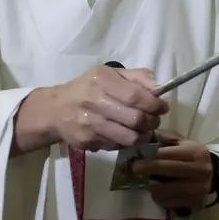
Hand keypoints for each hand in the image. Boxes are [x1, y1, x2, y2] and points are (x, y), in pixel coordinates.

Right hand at [13, 65, 168, 153]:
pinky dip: (126, 142)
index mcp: (102, 80)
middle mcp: (94, 101)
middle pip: (135, 118)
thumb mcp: (110, 74)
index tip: (163, 108)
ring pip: (128, 137)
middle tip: (154, 121)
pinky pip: (116, 146)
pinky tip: (124, 135)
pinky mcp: (86, 141)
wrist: (55, 109)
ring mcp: (89, 123)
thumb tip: (160, 87)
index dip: (154, 105)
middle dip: (152, 122)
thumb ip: (137, 77)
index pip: (136, 96)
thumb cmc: (88, 88)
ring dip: (142, 136)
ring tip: (143, 130)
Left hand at [131, 130, 212, 212]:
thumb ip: (163, 138)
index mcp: (195, 152)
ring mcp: (198, 189)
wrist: (214, 175)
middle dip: (146, 170)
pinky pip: (167, 203)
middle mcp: (199, 171)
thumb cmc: (192, 156)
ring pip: (163, 190)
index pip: (166, 155)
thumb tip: (142, 138)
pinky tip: (160, 192)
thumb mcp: (181, 142)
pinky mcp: (195, 203)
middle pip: (164, 171)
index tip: (135, 160)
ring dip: (151, 186)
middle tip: (134, 169)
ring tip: (150, 181)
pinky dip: (159, 198)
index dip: (148, 158)